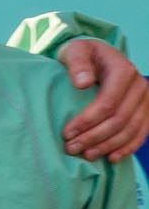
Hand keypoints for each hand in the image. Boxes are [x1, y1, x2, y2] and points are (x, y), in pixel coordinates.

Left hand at [60, 39, 148, 162]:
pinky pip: (142, 133)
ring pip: (130, 130)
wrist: (99, 55)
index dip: (87, 121)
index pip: (107, 103)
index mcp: (123, 71)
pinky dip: (128, 148)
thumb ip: (78, 63)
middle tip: (71, 148)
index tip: (67, 133)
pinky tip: (112, 158)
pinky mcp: (146, 111)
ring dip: (108, 146)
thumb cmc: (83, 54)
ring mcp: (146, 100)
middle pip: (119, 120)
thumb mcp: (76, 50)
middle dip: (94, 137)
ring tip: (86, 155)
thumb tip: (83, 83)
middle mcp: (140, 85)